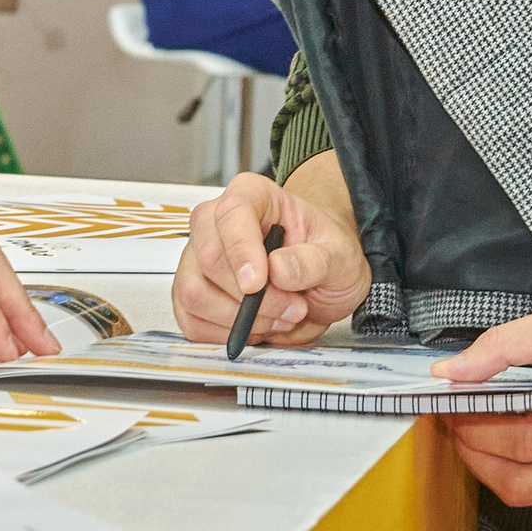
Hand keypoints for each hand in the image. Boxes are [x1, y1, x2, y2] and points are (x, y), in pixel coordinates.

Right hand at [172, 167, 369, 346]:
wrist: (320, 277)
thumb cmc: (324, 255)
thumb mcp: (341, 256)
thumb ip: (315, 261)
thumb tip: (278, 268)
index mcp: (251, 196)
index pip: (231, 214)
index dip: (240, 251)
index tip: (257, 284)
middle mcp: (214, 222)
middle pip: (208, 259)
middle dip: (250, 298)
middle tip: (292, 308)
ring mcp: (196, 258)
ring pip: (193, 293)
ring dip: (240, 319)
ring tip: (278, 317)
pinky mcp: (189, 293)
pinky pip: (192, 321)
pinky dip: (225, 334)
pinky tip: (255, 327)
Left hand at [432, 295, 531, 506]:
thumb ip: (504, 347)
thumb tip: (450, 374)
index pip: (518, 442)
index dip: (473, 429)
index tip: (447, 407)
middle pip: (523, 485)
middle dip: (477, 458)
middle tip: (456, 425)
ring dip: (500, 471)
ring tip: (479, 432)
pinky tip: (518, 444)